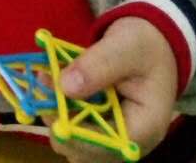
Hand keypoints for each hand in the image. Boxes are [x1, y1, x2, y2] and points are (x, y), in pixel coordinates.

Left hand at [46, 17, 177, 160]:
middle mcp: (128, 144)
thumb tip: (65, 86)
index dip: (76, 135)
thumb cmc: (146, 45)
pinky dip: (58, 106)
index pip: (107, 147)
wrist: (152, 45)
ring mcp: (111, 139)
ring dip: (55, 112)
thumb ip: (99, 65)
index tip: (50, 110)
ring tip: (45, 77)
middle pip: (86, 151)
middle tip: (43, 85)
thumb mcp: (126, 46)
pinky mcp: (97, 129)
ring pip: (74, 142)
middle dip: (60, 121)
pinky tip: (50, 79)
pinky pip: (72, 127)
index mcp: (145, 128)